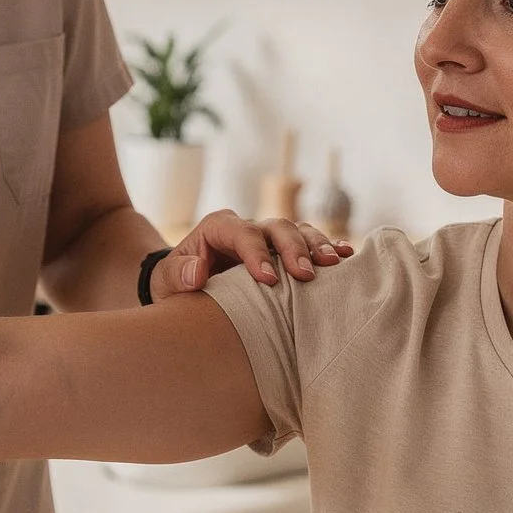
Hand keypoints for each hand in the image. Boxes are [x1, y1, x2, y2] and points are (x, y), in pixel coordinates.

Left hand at [146, 208, 352, 301]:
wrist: (187, 285)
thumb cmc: (176, 284)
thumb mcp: (166, 281)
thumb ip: (178, 274)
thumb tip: (197, 273)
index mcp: (218, 227)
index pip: (242, 233)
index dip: (256, 253)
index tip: (268, 279)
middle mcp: (248, 227)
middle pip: (276, 227)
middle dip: (293, 249)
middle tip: (306, 275)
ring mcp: (268, 237)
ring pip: (297, 231)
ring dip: (317, 246)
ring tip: (334, 263)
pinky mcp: (284, 250)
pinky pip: (308, 243)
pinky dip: (327, 247)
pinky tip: (345, 255)